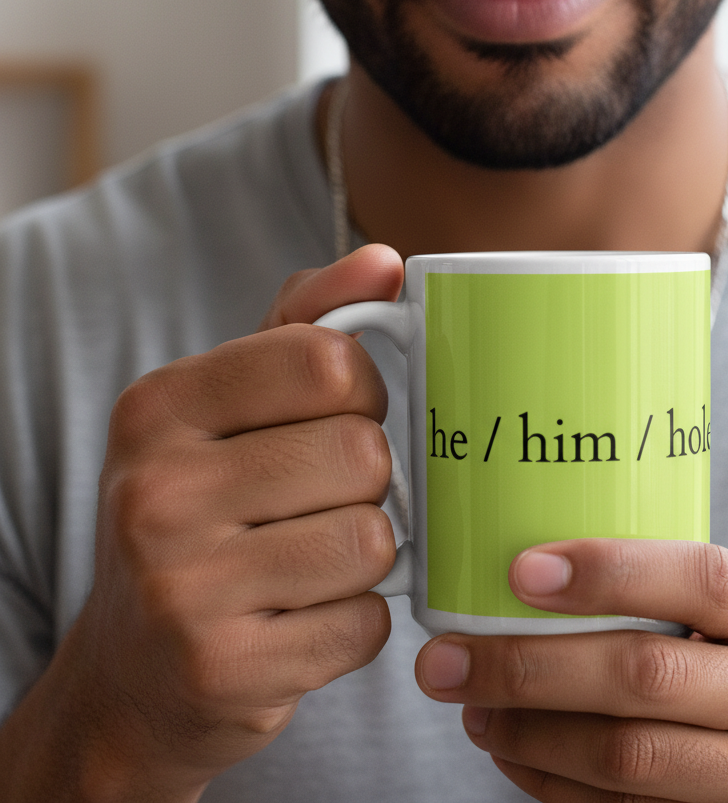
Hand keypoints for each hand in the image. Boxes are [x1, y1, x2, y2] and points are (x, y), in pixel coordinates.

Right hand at [0, 244, 404, 802]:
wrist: (136, 670)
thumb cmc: (205, 510)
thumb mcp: (230, 404)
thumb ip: (306, 322)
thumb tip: (386, 260)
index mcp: (160, 406)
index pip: (330, 361)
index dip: (362, 389)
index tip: (338, 414)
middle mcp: (157, 492)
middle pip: (363, 454)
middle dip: (366, 480)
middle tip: (321, 499)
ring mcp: (183, 590)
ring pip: (373, 542)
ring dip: (365, 553)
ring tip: (311, 559)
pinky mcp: (225, 671)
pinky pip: (365, 623)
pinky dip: (354, 620)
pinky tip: (302, 619)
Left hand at [416, 540, 727, 802]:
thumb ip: (691, 601)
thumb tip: (539, 574)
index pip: (703, 579)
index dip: (608, 571)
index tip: (519, 570)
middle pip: (646, 677)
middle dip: (529, 667)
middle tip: (446, 659)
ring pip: (628, 761)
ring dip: (529, 736)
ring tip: (471, 709)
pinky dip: (555, 789)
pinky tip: (517, 759)